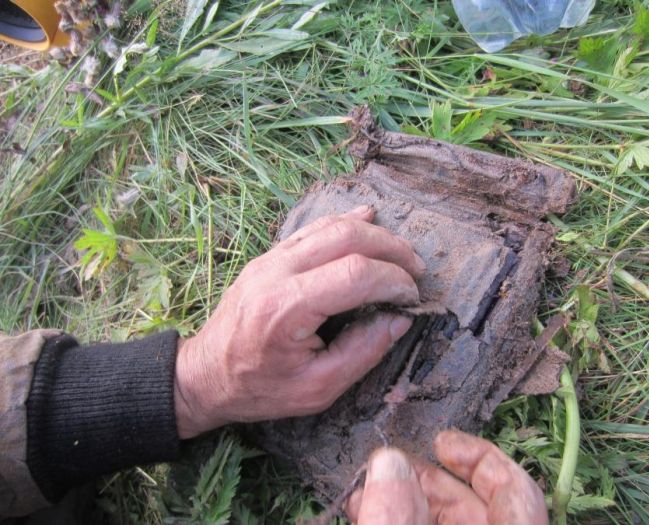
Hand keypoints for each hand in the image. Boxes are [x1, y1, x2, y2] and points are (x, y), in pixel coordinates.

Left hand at [173, 205, 425, 437]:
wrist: (204, 375)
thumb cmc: (259, 388)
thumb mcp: (316, 389)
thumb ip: (363, 352)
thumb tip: (399, 319)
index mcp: (288, 308)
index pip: (356, 274)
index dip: (394, 280)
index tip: (412, 298)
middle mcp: (277, 273)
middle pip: (347, 237)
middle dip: (391, 248)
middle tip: (416, 269)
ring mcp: (270, 259)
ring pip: (330, 225)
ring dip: (372, 233)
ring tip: (401, 252)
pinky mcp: (269, 257)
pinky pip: (312, 229)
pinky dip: (345, 222)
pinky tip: (368, 217)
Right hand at [346, 430, 547, 524]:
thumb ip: (394, 519)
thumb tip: (389, 462)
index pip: (517, 491)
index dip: (478, 457)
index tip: (438, 442)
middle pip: (475, 507)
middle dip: (425, 481)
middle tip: (384, 467)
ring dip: (405, 503)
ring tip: (364, 493)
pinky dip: (402, 523)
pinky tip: (369, 514)